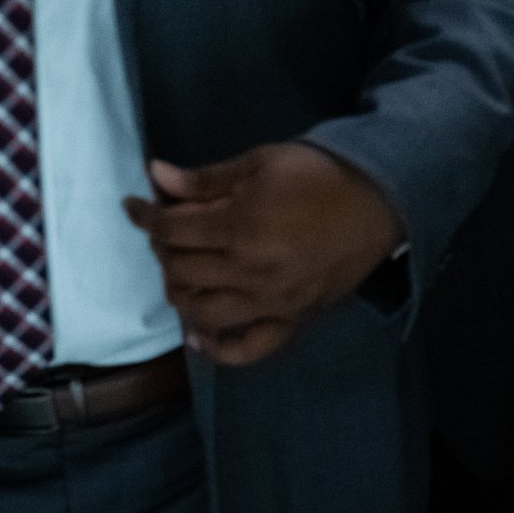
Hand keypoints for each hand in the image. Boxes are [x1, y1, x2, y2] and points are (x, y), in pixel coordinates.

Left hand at [123, 141, 402, 366]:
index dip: (145, 216)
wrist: (380, 203)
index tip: (133, 206)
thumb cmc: (319, 175)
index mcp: (240, 227)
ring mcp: (271, 305)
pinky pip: (246, 350)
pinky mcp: (292, 323)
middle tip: (166, 231)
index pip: (173, 229)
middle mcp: (250, 273)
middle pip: (181, 271)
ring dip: (180, 294)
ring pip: (202, 314)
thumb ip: (206, 179)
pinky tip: (200, 334)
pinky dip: (217, 349)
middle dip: (162, 249)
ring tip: (180, 273)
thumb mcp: (261, 162)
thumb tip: (156, 176)